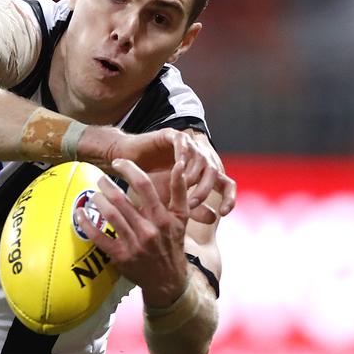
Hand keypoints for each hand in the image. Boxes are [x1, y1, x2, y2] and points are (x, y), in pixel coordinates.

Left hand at [76, 158, 189, 306]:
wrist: (169, 281)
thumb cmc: (173, 245)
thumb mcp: (182, 219)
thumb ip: (180, 191)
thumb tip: (180, 164)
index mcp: (163, 218)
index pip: (144, 186)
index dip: (129, 169)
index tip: (118, 162)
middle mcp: (149, 230)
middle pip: (122, 199)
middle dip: (107, 184)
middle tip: (101, 178)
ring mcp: (134, 244)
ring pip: (110, 215)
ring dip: (97, 200)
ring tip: (93, 193)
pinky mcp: (121, 257)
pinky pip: (99, 237)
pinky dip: (86, 224)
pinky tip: (79, 213)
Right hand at [107, 128, 235, 220]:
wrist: (124, 166)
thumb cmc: (149, 185)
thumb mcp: (170, 202)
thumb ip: (191, 209)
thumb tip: (214, 219)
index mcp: (204, 174)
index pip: (226, 184)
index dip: (229, 197)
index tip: (223, 213)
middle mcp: (199, 157)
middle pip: (214, 172)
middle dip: (205, 190)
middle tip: (191, 203)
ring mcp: (187, 145)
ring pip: (201, 158)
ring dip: (193, 175)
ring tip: (182, 188)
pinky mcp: (172, 135)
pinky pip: (183, 142)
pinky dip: (182, 154)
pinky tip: (177, 166)